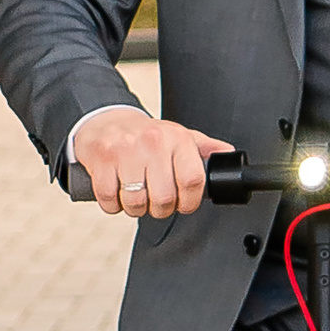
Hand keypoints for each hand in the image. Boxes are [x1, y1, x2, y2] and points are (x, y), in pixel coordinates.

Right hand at [73, 107, 229, 223]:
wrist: (106, 120)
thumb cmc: (145, 135)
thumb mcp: (179, 136)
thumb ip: (204, 148)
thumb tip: (228, 155)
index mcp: (176, 138)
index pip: (193, 181)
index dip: (190, 202)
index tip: (184, 205)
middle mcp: (152, 143)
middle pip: (164, 198)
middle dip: (161, 210)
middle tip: (156, 203)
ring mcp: (125, 151)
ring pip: (136, 203)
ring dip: (136, 209)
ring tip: (136, 197)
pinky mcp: (101, 160)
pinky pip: (109, 199)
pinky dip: (113, 205)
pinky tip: (117, 193)